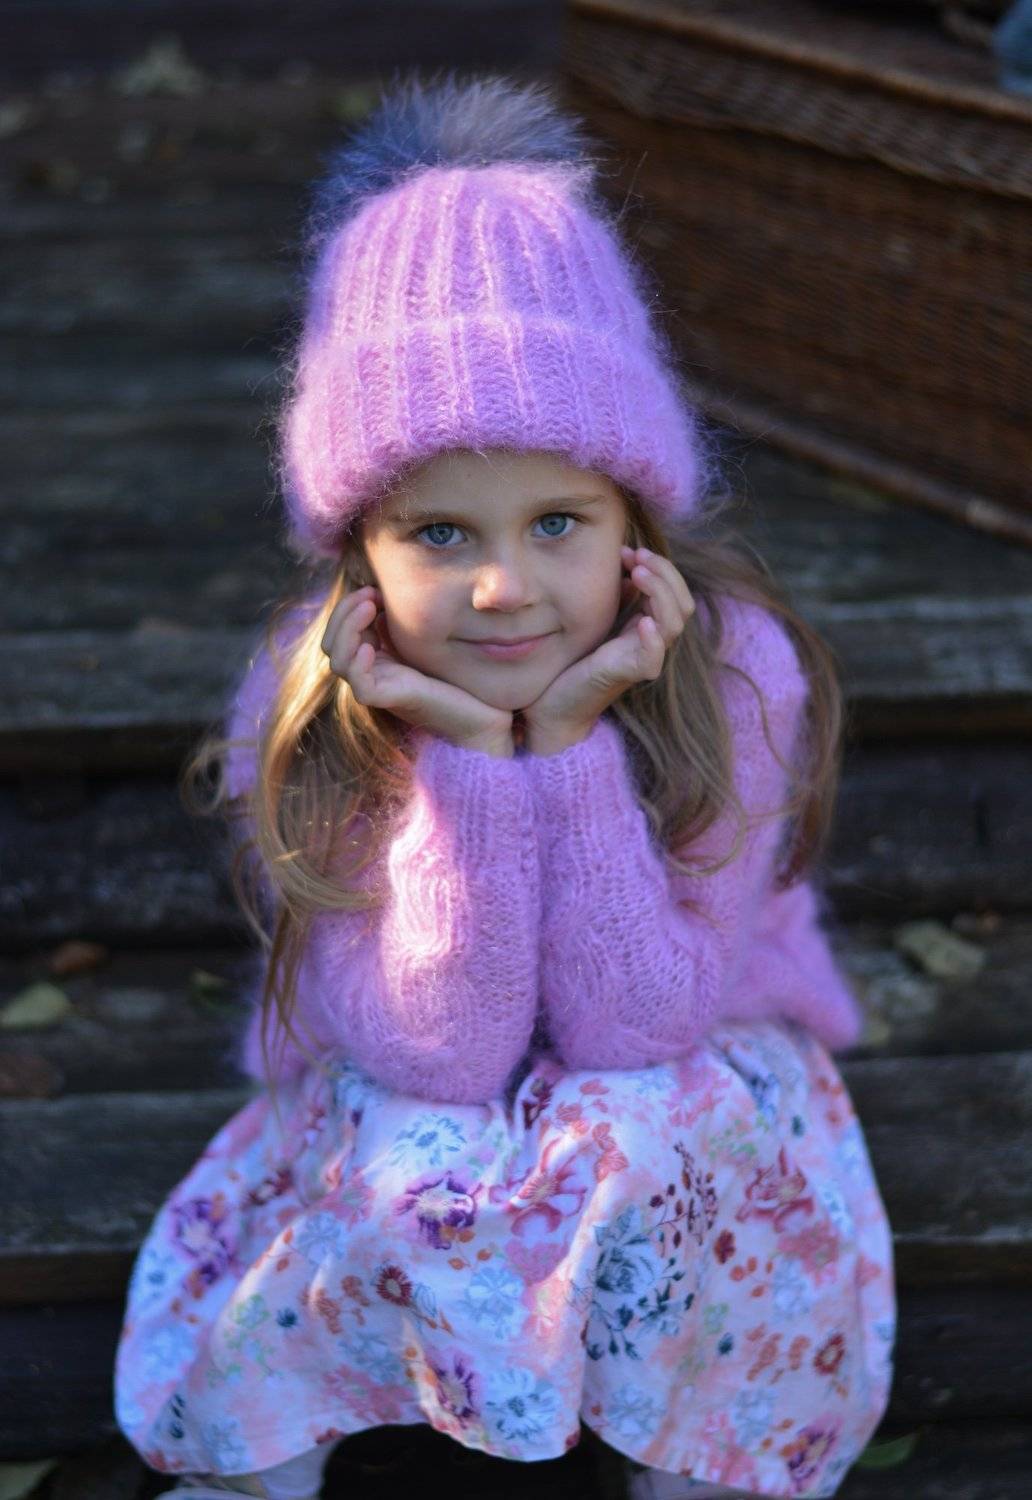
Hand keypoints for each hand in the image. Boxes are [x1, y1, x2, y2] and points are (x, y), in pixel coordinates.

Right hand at [321, 587, 513, 756]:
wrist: (482, 717)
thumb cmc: (460, 678)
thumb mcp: (427, 640)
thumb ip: (403, 622)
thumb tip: (383, 593)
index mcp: (376, 659)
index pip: (339, 631)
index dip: (349, 606)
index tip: (375, 588)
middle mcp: (372, 674)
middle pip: (331, 643)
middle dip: (344, 612)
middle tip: (370, 594)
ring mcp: (379, 688)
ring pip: (338, 662)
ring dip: (348, 629)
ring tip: (370, 609)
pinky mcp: (390, 701)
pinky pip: (359, 685)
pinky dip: (357, 662)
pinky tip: (371, 645)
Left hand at [521, 546, 694, 754]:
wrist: (555, 706)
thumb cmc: (574, 663)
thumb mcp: (598, 619)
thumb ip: (619, 596)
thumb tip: (630, 562)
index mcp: (648, 628)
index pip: (675, 592)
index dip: (659, 566)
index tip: (628, 550)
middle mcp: (652, 643)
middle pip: (683, 603)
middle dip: (664, 573)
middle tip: (636, 555)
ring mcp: (644, 659)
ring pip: (674, 624)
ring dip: (659, 593)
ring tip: (637, 574)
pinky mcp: (630, 676)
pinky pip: (654, 657)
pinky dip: (653, 637)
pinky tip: (642, 621)